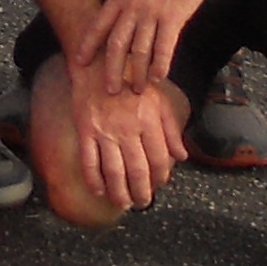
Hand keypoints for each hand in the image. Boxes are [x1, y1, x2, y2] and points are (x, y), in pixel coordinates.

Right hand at [67, 66, 186, 213]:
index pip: (159, 160)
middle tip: (142, 203)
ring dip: (119, 193)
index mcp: (148, 122)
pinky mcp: (85, 130)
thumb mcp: (159, 100)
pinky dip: (93, 179)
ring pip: (113, 171)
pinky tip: (99, 190)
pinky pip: (89, 161)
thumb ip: (171, 130)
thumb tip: (181, 157)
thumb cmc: (131, 80)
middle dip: (142, 193)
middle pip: (137, 171)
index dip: (161, 177)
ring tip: (124, 203)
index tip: (160, 185)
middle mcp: (128, 129)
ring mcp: (104, 131)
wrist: (98, 62)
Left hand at [84, 0, 214, 97]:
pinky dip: (161, 64)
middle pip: (116, 44)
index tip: (78, 62)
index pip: (99, 24)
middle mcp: (132, 6)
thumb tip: (120, 18)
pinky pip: (164, 46)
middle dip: (111, 70)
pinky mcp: (174, 16)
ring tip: (138, 90)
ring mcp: (152, 12)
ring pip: (140, 50)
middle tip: (110, 91)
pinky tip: (159, 77)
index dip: (88, 45)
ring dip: (138, 73)